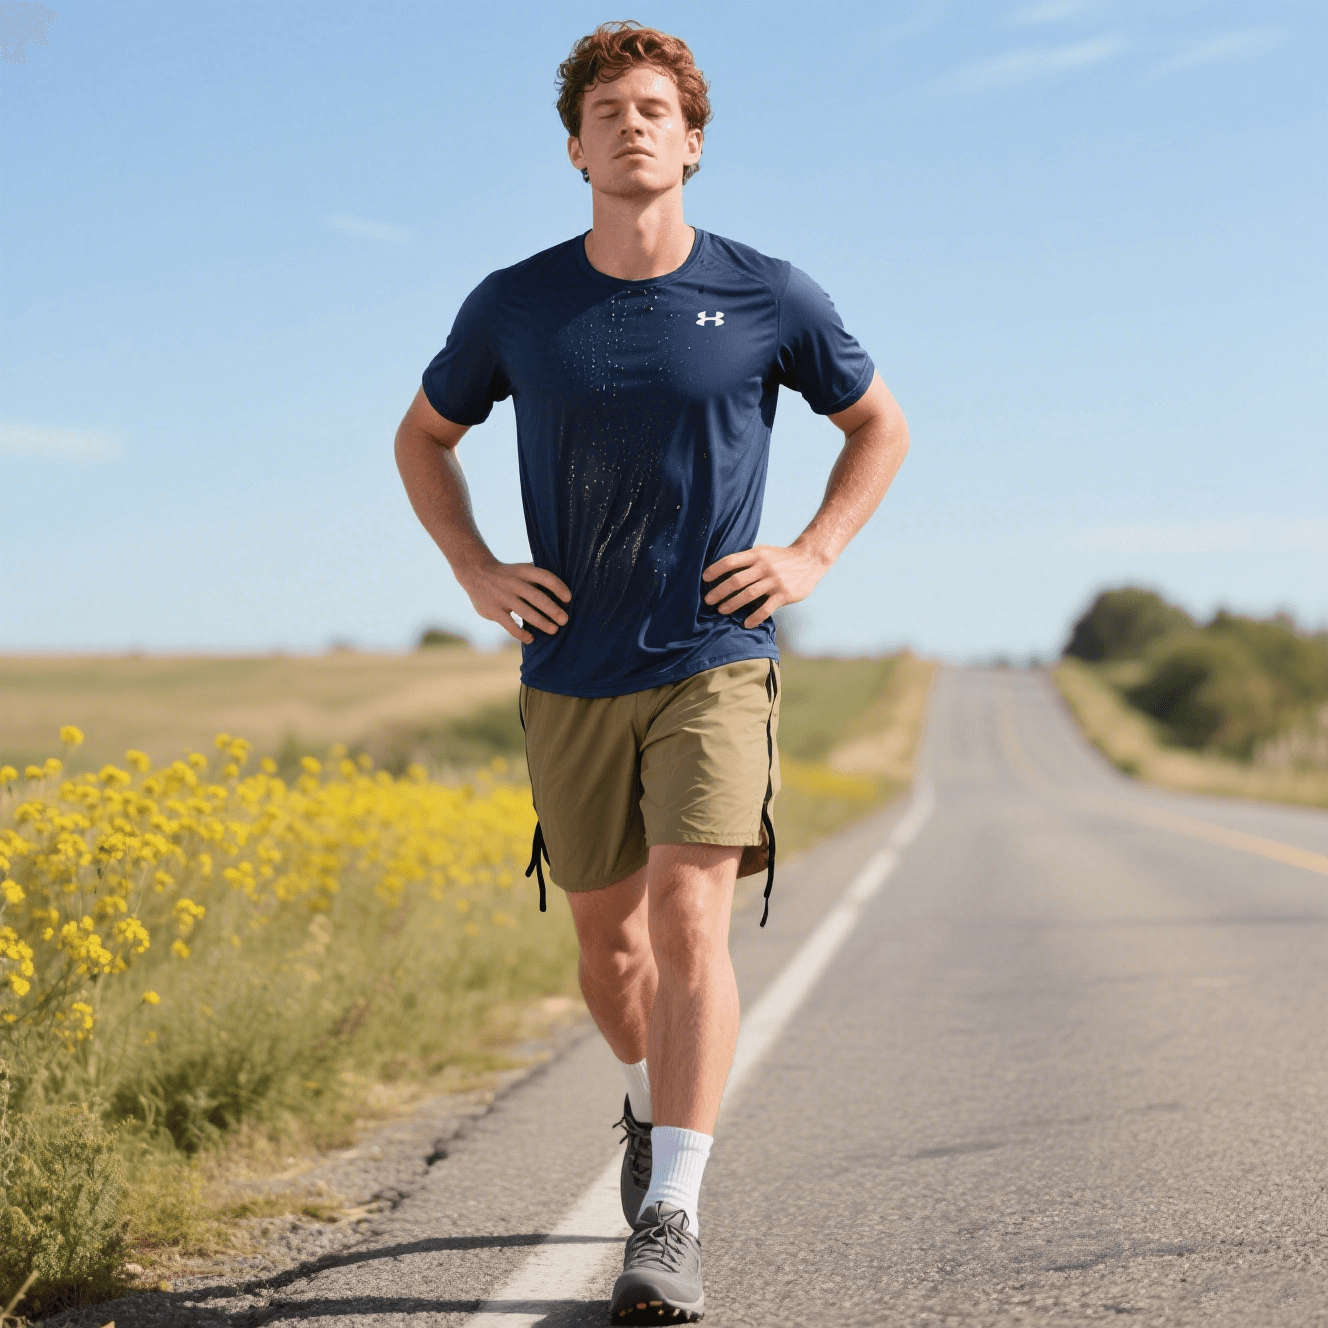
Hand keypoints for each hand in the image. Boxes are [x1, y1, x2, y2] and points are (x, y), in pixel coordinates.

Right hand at [457, 557, 570, 644]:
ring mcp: (503, 597)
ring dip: (542, 623)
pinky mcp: (494, 611)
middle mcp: (514, 583)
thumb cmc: (507, 575)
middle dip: (554, 611)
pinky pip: (511, 626)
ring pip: (527, 613)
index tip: (568, 599)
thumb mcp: (521, 570)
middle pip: (538, 598)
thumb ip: (538, 578)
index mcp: (524, 571)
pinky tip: (531, 639)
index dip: (559, 588)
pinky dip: (522, 634)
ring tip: (554, 630)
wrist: (475, 572)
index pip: (546, 578)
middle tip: (565, 620)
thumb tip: (565, 591)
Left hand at [701, 543, 826, 628]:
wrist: (810, 560)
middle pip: (736, 580)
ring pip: (748, 595)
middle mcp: (764, 567)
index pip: (731, 561)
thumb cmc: (781, 557)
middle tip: (708, 600)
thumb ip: (747, 559)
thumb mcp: (764, 552)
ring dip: (732, 604)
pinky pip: (766, 608)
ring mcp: (775, 581)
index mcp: (757, 555)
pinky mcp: (784, 594)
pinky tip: (746, 623)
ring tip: (721, 610)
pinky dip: (754, 617)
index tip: (704, 578)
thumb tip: (723, 568)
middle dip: (719, 591)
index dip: (716, 570)